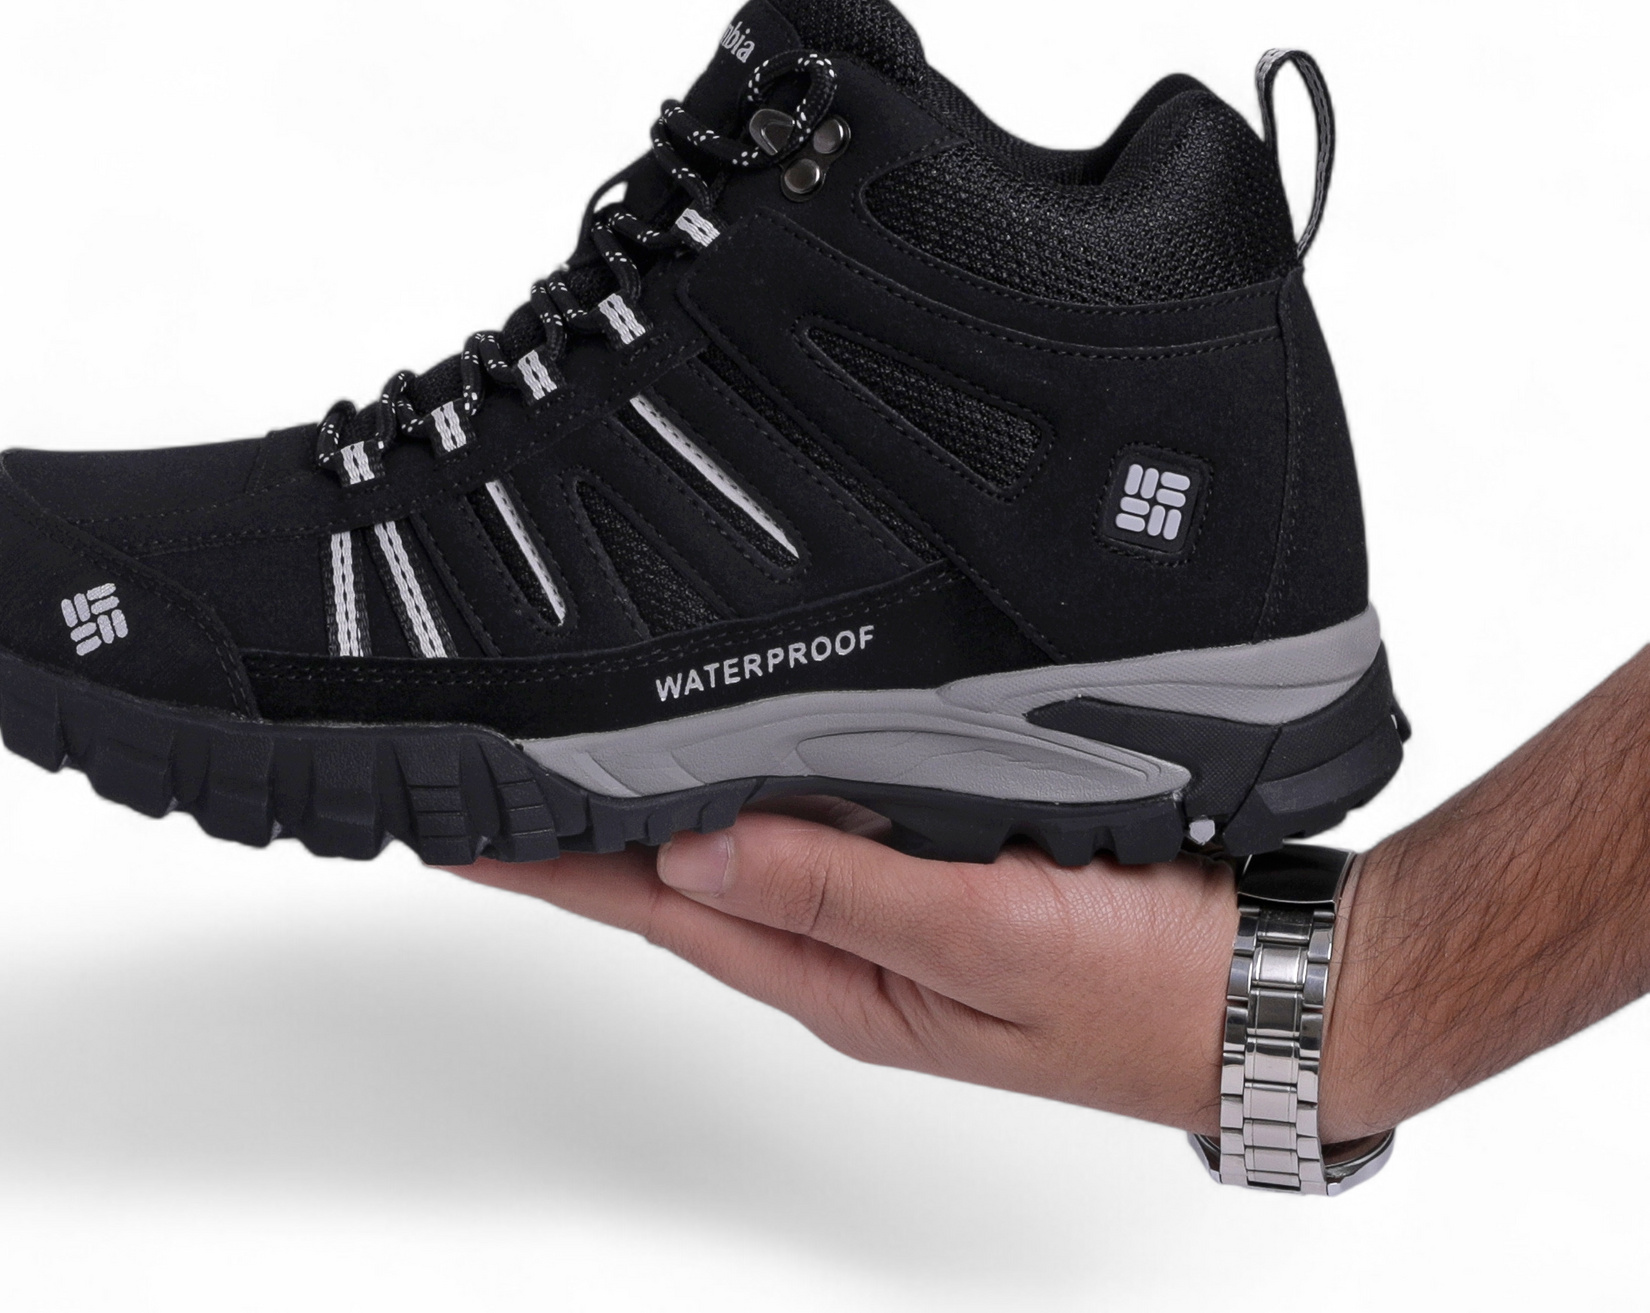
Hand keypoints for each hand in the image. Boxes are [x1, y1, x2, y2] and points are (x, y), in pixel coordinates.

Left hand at [454, 802, 1239, 1132]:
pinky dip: (758, 781)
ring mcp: (897, 909)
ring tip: (572, 751)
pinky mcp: (947, 865)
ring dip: (657, 802)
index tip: (460, 825)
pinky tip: (732, 749)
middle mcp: (851, 946)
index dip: (553, 867)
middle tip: (490, 768)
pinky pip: (822, 814)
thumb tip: (692, 852)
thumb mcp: (987, 944)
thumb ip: (840, 891)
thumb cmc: (1153, 994)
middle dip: (581, 829)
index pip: (657, 911)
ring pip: (746, 838)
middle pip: (679, 877)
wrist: (1282, 994)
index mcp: (841, 982)